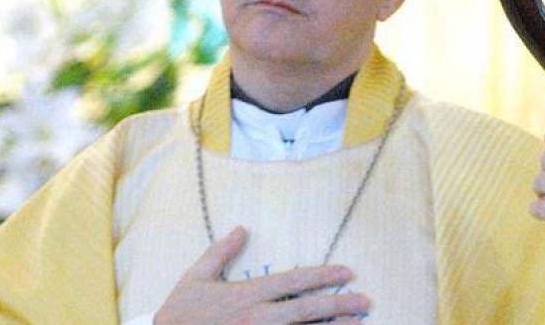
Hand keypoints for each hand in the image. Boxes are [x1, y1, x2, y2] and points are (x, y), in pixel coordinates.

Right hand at [154, 226, 368, 323]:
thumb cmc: (179, 315)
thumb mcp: (195, 278)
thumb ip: (220, 252)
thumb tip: (242, 228)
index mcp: (246, 296)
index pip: (293, 281)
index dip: (322, 275)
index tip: (347, 272)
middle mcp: (258, 319)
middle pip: (307, 309)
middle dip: (339, 304)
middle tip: (365, 301)